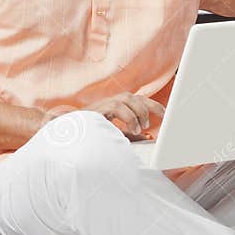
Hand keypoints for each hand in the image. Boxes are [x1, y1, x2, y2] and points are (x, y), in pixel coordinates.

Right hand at [42, 93, 163, 140]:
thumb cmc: (90, 134)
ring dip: (139, 112)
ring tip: (142, 127)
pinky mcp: (99, 108)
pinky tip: (133, 129)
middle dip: (152, 106)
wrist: (66, 135)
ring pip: (129, 99)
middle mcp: (112, 101)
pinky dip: (129, 117)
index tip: (168, 114)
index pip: (139, 100)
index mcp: (117, 106)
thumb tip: (148, 137)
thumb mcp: (114, 134)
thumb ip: (130, 134)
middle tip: (163, 117)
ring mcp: (104, 103)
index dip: (154, 105)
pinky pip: (118, 107)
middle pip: (137, 97)